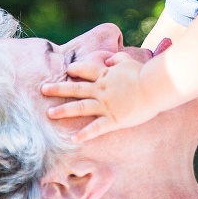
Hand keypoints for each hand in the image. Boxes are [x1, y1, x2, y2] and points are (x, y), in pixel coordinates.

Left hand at [41, 52, 163, 142]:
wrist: (154, 86)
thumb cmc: (144, 73)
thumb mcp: (129, 61)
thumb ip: (117, 59)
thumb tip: (108, 59)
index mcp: (106, 75)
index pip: (86, 70)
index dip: (75, 70)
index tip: (67, 71)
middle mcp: (101, 89)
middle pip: (75, 88)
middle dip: (58, 89)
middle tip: (43, 89)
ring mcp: (106, 105)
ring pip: (80, 107)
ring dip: (64, 110)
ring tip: (50, 114)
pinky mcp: (113, 119)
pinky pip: (96, 128)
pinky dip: (84, 134)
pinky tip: (73, 138)